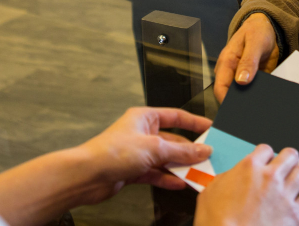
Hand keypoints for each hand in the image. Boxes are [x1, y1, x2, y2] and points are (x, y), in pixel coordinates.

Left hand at [0, 107, 210, 225]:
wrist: (88, 175)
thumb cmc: (112, 152)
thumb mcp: (155, 148)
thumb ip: (181, 152)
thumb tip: (203, 150)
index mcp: (145, 117)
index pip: (176, 116)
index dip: (195, 122)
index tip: (211, 129)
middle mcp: (141, 133)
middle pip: (173, 140)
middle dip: (190, 150)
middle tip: (208, 157)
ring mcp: (137, 152)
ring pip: (166, 158)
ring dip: (181, 166)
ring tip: (198, 173)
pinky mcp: (133, 170)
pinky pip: (156, 173)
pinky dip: (168, 178)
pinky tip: (180, 183)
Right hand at [194, 146, 298, 225]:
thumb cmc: (217, 222)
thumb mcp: (210, 192)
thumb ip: (226, 179)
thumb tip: (231, 179)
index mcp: (249, 168)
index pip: (266, 149)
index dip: (265, 156)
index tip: (265, 161)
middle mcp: (270, 178)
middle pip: (290, 155)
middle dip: (287, 160)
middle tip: (284, 167)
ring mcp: (285, 195)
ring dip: (298, 176)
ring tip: (293, 182)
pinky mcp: (296, 214)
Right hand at [213, 13, 278, 102]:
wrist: (265, 28)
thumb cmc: (257, 32)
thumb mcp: (255, 42)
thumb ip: (248, 61)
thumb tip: (241, 81)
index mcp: (226, 62)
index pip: (220, 87)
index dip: (226, 101)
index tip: (239, 110)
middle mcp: (230, 72)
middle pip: (229, 95)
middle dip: (239, 104)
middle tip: (253, 112)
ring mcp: (240, 77)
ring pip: (241, 95)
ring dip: (249, 102)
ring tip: (261, 109)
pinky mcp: (251, 80)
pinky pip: (252, 91)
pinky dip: (258, 97)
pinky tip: (267, 101)